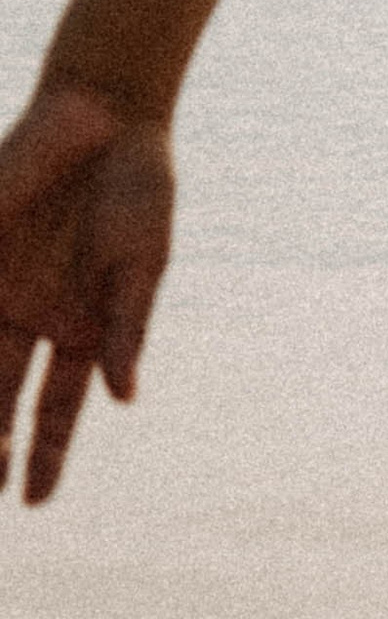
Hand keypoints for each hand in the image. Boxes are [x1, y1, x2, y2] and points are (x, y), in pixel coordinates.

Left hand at [0, 80, 174, 503]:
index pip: (56, 407)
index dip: (45, 455)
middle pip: (3, 397)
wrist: (103, 115)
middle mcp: (33, 316)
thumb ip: (127, 328)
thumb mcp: (141, 265)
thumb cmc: (138, 191)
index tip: (33, 502)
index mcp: (80, 328)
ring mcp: (2, 286)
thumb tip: (122, 398)